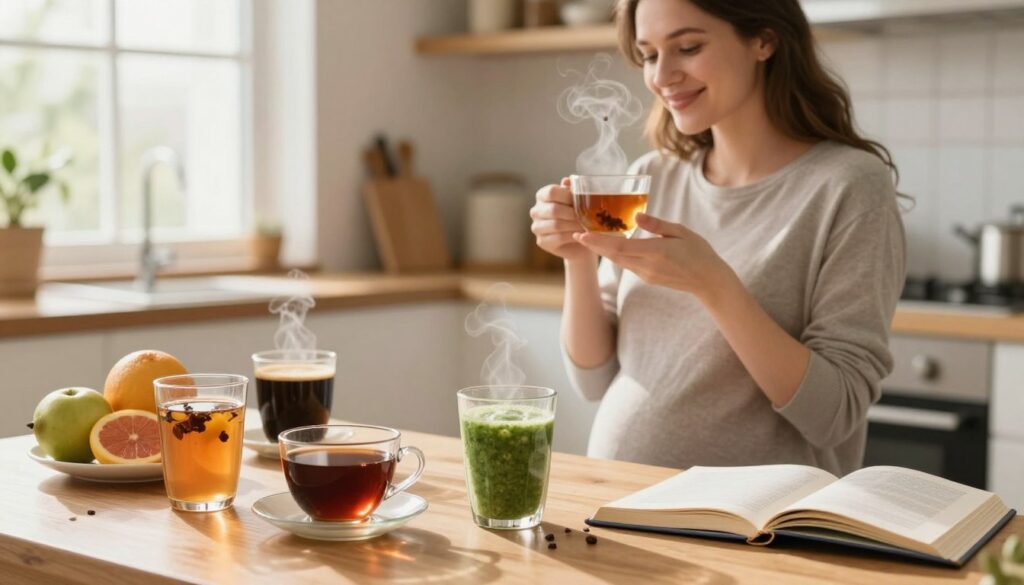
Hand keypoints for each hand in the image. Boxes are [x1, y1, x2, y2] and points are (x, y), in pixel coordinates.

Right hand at [529, 177, 593, 262]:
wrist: (579, 239)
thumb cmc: (577, 216)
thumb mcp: (577, 200)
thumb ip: (573, 189)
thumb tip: (569, 180)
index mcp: (542, 196)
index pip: (551, 192)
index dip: (567, 196)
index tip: (582, 201)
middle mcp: (536, 211)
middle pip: (554, 209)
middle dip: (574, 213)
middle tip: (589, 217)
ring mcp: (537, 227)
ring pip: (556, 224)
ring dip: (574, 225)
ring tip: (588, 226)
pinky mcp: (542, 242)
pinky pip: (558, 237)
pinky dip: (572, 236)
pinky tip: (581, 234)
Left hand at [573, 213, 736, 301]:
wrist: (708, 280)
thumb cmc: (699, 252)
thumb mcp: (681, 232)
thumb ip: (657, 225)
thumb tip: (636, 216)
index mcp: (656, 252)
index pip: (620, 246)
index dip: (599, 241)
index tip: (582, 234)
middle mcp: (647, 266)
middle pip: (614, 255)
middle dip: (594, 245)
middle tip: (576, 233)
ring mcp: (646, 274)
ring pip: (618, 261)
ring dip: (602, 250)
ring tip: (587, 238)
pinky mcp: (647, 278)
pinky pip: (627, 265)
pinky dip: (615, 255)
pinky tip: (608, 246)